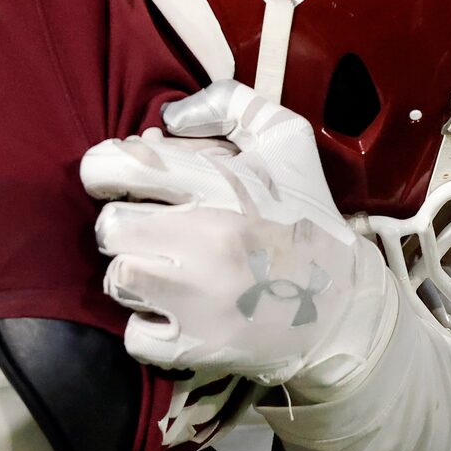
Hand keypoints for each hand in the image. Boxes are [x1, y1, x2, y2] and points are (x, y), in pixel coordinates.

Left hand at [81, 80, 396, 397]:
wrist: (346, 309)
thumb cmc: (305, 218)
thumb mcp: (285, 140)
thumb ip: (227, 104)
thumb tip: (166, 118)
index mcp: (219, 185)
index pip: (119, 167)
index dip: (104, 172)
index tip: (117, 182)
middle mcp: (204, 239)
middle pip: (109, 227)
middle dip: (123, 227)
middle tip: (150, 233)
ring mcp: (198, 298)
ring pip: (116, 278)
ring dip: (134, 276)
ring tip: (165, 272)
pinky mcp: (197, 346)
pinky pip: (132, 334)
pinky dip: (146, 328)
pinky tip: (174, 314)